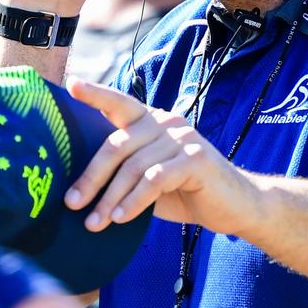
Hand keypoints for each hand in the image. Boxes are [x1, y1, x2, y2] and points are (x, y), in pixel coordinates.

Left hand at [63, 78, 263, 236]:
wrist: (235, 207)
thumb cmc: (185, 193)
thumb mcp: (149, 179)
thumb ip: (124, 172)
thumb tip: (79, 187)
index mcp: (152, 121)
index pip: (120, 103)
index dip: (96, 94)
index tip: (71, 85)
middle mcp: (166, 122)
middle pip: (117, 144)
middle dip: (91, 176)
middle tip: (71, 203)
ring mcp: (183, 137)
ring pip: (133, 167)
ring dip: (110, 198)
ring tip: (94, 222)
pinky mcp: (196, 158)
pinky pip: (155, 180)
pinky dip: (134, 201)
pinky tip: (121, 219)